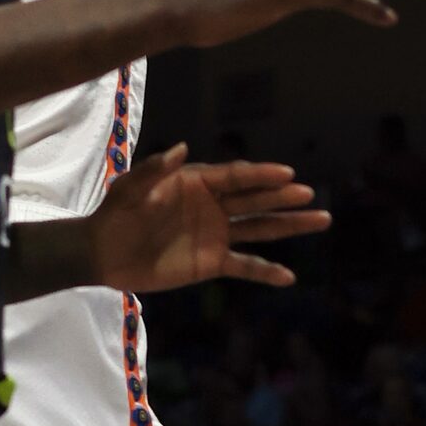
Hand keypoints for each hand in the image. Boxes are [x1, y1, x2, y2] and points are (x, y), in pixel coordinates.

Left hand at [89, 145, 329, 292]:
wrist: (103, 253)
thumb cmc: (115, 213)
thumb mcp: (130, 189)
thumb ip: (154, 170)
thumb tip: (182, 148)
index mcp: (200, 183)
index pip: (237, 177)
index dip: (261, 175)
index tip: (287, 174)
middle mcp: (215, 206)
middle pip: (256, 200)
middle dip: (283, 197)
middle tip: (308, 194)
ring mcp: (217, 235)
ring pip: (261, 229)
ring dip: (290, 226)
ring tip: (322, 220)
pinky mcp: (212, 262)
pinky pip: (245, 266)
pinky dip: (266, 272)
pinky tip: (289, 277)